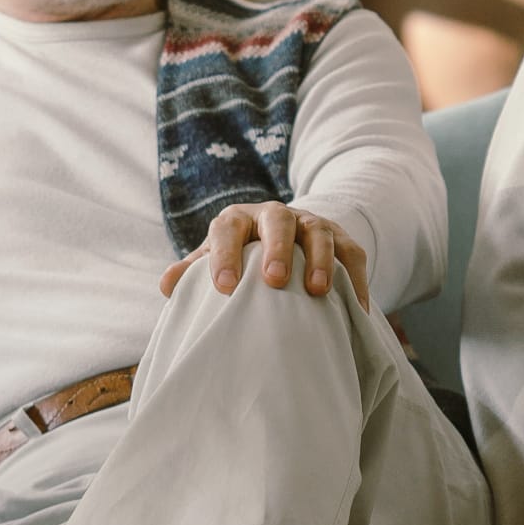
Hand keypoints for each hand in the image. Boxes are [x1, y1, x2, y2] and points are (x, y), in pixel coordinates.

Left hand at [158, 200, 369, 306]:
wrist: (284, 238)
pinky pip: (352, 254)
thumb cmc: (242, 258)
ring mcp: (311, 224)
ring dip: (320, 259)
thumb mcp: (216, 260)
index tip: (224, 288)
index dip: (225, 255)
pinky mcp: (341, 238)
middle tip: (275, 280)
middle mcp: (275, 215)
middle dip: (276, 248)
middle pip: (277, 221)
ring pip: (318, 232)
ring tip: (318, 291)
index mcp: (238, 219)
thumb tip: (167, 285)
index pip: (227, 228)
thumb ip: (194, 272)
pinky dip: (356, 280)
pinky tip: (356, 309)